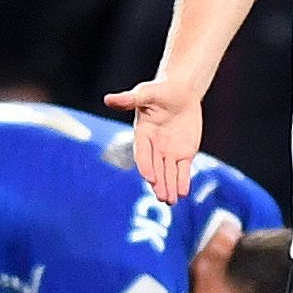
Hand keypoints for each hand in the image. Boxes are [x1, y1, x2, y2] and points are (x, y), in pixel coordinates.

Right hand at [107, 77, 202, 201]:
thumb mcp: (145, 93)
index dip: (146, 166)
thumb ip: (129, 99)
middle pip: (156, 168)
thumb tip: (108, 99)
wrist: (181, 92)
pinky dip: (183, 182)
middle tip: (162, 197)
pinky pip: (183, 170)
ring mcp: (169, 152)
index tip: (150, 178)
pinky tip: (183, 193)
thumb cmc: (160, 90)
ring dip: (170, 187)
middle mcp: (154, 147)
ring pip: (169, 173)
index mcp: (142, 134)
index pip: (142, 154)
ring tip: (171, 201)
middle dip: (159, 183)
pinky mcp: (183, 153)